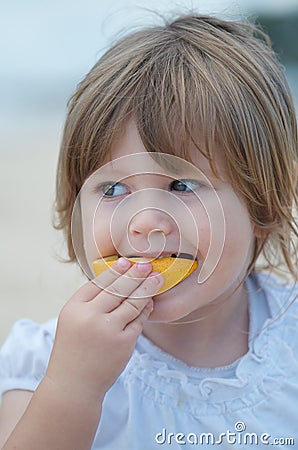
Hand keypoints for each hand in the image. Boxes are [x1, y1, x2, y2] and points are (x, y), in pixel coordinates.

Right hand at [44, 258, 162, 400]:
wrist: (74, 385)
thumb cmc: (73, 349)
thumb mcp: (72, 320)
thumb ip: (90, 302)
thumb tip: (118, 279)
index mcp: (74, 308)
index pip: (98, 282)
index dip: (115, 270)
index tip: (127, 261)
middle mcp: (90, 316)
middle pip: (118, 288)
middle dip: (135, 274)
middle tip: (146, 264)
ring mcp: (108, 330)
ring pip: (132, 302)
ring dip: (146, 288)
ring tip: (157, 278)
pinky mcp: (124, 343)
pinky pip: (138, 320)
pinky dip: (145, 309)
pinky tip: (150, 301)